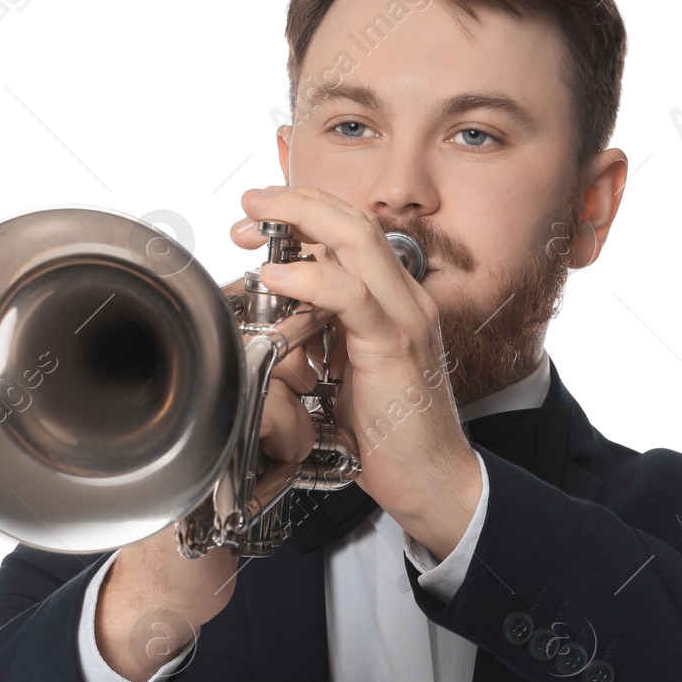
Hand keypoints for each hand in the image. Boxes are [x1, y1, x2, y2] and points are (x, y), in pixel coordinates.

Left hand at [232, 186, 481, 561]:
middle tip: (250, 205)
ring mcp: (405, 319)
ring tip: (256, 221)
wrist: (431, 478)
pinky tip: (278, 275)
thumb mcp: (346, 371)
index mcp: (394, 301)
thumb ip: (325, 336)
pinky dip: (312, 278)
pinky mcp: (395, 347)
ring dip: (301, 222)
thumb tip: (284, 315)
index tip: (259, 220)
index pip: (353, 233)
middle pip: (355, 222)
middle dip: (297, 202)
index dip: (306, 214)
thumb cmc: (388, 435)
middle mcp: (405, 299)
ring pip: (358, 242)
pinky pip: (354, 296)